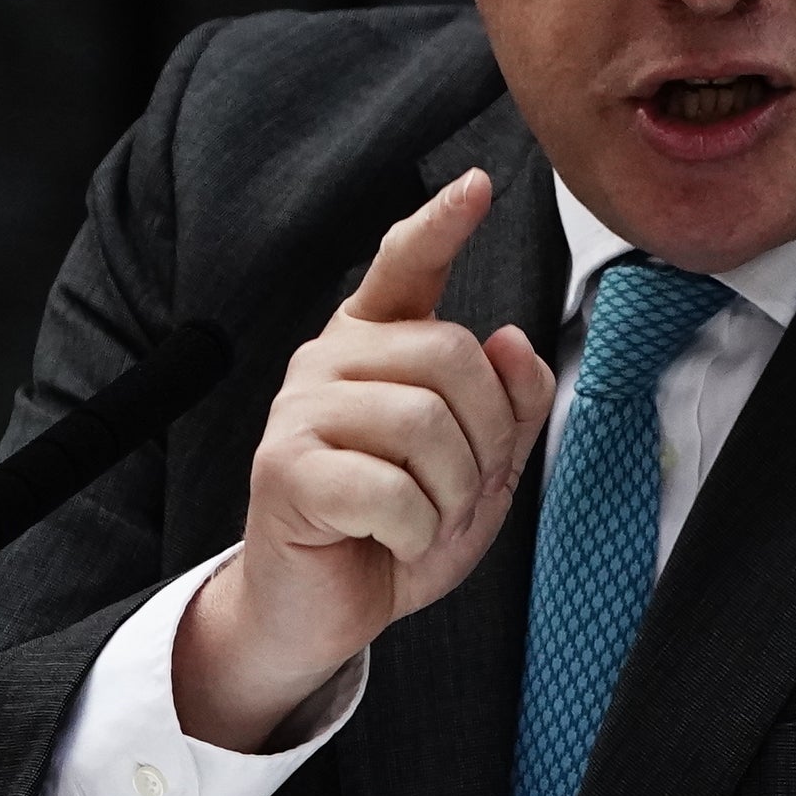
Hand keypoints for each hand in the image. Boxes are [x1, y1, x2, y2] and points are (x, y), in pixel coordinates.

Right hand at [175, 167, 555, 749]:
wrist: (322, 611)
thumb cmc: (396, 532)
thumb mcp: (480, 470)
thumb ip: (510, 405)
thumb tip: (511, 339)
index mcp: (375, 346)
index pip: (406, 266)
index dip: (441, 225)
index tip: (477, 185)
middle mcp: (330, 360)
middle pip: (454, 356)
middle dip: (486, 440)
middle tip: (463, 494)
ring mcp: (300, 410)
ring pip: (426, 425)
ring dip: (452, 495)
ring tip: (426, 521)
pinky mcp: (284, 468)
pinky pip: (392, 490)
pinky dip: (416, 531)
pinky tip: (393, 541)